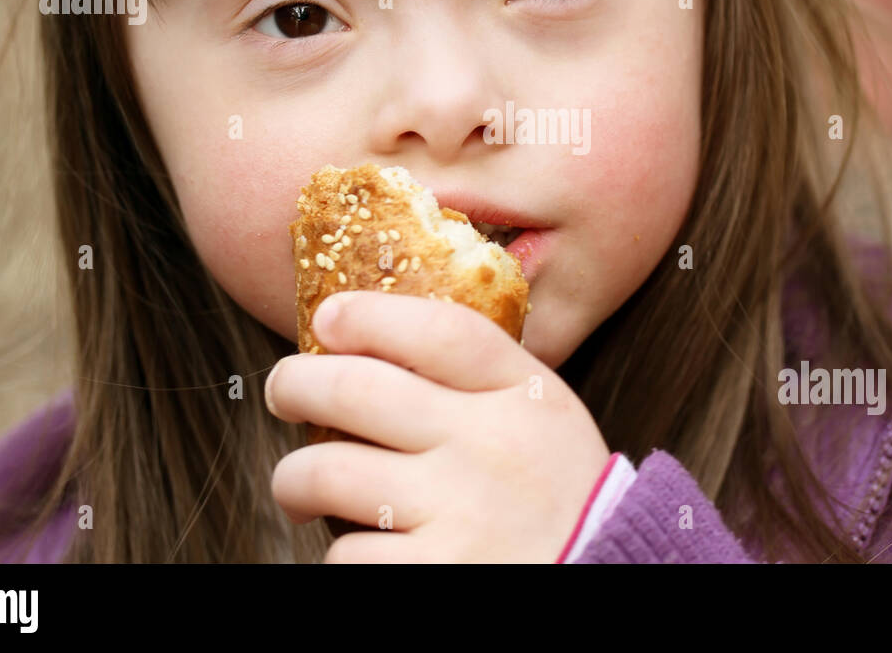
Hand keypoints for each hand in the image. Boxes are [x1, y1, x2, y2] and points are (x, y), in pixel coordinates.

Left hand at [265, 290, 612, 561]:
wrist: (607, 577)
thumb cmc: (558, 501)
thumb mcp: (544, 422)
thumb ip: (482, 383)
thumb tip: (374, 345)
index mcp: (526, 396)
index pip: (439, 330)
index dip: (371, 314)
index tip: (329, 317)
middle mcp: (491, 446)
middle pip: (357, 388)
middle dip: (296, 384)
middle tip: (285, 392)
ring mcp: (461, 512)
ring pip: (326, 472)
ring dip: (294, 479)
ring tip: (299, 488)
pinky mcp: (436, 575)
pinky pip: (345, 554)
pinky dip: (342, 553)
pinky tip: (363, 549)